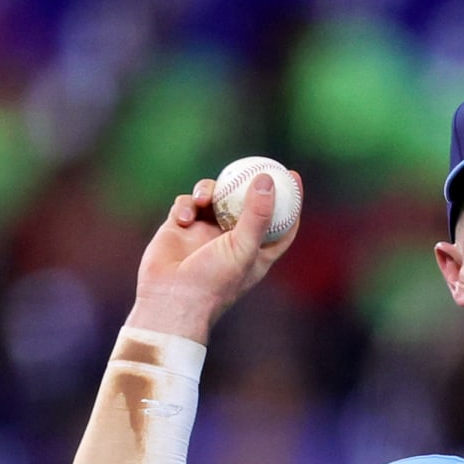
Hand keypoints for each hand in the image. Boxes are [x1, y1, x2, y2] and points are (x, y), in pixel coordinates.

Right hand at [126, 170, 302, 342]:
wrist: (169, 300)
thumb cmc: (212, 282)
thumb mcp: (243, 248)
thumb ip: (257, 215)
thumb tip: (268, 179)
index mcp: (256, 252)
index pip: (281, 224)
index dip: (290, 201)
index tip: (293, 176)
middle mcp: (232, 241)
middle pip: (245, 204)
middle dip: (250, 183)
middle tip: (258, 163)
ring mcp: (205, 233)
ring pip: (214, 198)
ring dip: (209, 191)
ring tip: (203, 199)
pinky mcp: (180, 228)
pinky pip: (186, 204)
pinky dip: (186, 205)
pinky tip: (183, 218)